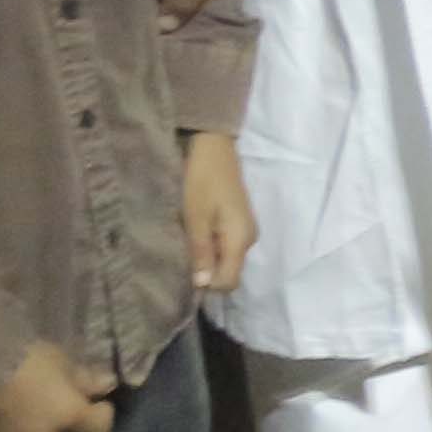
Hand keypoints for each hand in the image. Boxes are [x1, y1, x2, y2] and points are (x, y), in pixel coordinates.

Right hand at [0, 339, 115, 431]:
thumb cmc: (26, 359)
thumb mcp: (62, 362)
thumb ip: (85, 379)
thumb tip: (106, 386)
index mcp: (70, 418)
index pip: (100, 429)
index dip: (102, 414)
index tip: (98, 401)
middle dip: (77, 424)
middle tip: (70, 405)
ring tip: (44, 412)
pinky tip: (20, 417)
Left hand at [178, 130, 255, 293]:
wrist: (213, 146)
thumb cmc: (201, 180)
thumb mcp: (195, 217)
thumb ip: (201, 252)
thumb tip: (203, 285)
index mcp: (240, 239)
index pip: (228, 282)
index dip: (206, 283)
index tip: (185, 269)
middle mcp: (249, 239)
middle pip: (228, 272)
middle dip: (204, 270)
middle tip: (182, 251)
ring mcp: (246, 230)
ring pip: (225, 259)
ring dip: (206, 256)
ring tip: (186, 238)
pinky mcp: (239, 222)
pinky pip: (225, 246)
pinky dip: (210, 245)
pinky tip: (196, 229)